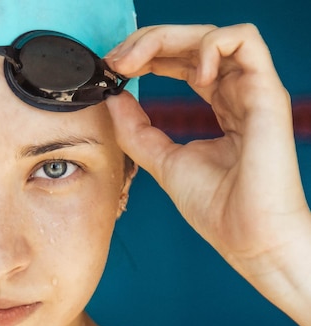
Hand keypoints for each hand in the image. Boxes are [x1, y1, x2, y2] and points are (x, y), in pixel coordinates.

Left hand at [105, 24, 310, 325]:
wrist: (248, 238)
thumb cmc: (217, 207)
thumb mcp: (162, 160)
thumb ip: (136, 128)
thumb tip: (113, 97)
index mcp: (216, 105)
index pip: (180, 61)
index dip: (145, 56)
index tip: (112, 70)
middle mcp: (234, 92)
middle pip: (192, 41)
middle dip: (147, 42)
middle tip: (116, 60)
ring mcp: (251, 90)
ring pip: (213, 34)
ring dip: (167, 38)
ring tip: (137, 62)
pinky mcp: (265, 93)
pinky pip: (244, 40)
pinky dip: (208, 45)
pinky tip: (188, 75)